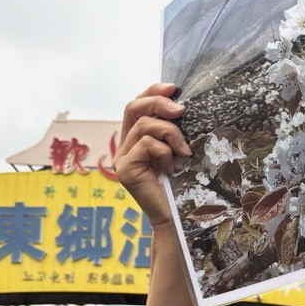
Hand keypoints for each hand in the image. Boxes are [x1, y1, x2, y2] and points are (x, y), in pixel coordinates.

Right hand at [113, 83, 189, 230]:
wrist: (175, 217)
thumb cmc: (179, 185)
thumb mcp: (176, 151)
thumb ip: (170, 130)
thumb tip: (179, 104)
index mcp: (134, 139)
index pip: (137, 105)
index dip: (152, 91)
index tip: (174, 88)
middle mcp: (123, 146)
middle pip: (133, 107)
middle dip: (158, 103)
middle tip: (180, 110)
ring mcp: (121, 158)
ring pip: (144, 126)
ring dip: (170, 133)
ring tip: (183, 151)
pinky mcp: (124, 168)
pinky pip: (147, 144)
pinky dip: (165, 152)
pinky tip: (171, 167)